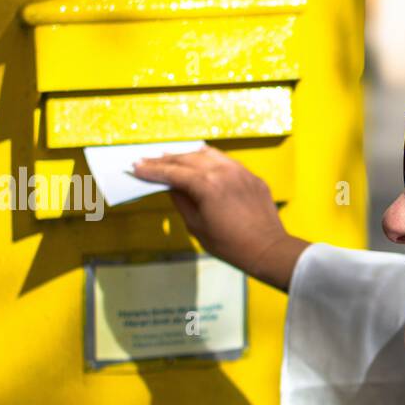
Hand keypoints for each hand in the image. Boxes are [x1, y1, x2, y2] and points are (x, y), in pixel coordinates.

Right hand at [132, 146, 307, 289]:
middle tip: (148, 160)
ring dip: (186, 155)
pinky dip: (209, 159)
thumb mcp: (197, 227)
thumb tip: (172, 186)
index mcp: (207, 185)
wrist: (267, 249)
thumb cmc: (231, 245)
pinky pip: (226, 161)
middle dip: (165, 160)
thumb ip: (182, 201)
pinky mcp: (251, 177)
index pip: (172, 172)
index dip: (152, 171)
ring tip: (170, 157)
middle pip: (187, 159)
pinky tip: (200, 162)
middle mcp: (223, 171)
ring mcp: (240, 171)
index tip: (137, 168)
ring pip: (207, 154)